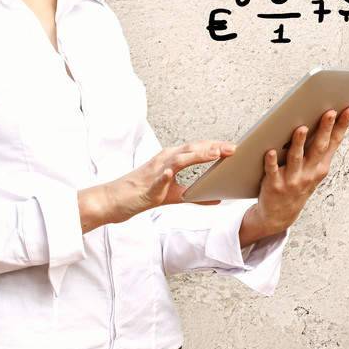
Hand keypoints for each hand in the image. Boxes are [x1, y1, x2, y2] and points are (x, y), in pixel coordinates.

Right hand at [80, 141, 233, 231]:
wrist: (115, 200)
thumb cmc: (142, 194)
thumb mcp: (173, 196)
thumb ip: (194, 196)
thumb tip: (216, 199)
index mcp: (170, 159)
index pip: (196, 150)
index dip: (215, 147)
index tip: (234, 148)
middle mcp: (163, 159)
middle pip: (191, 149)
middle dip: (213, 147)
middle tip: (233, 148)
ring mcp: (154, 170)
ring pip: (177, 158)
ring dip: (196, 155)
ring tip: (214, 154)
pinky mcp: (146, 184)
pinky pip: (157, 178)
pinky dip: (165, 175)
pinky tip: (171, 174)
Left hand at [241, 107, 348, 243]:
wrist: (280, 214)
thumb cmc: (298, 184)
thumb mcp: (314, 169)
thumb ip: (319, 148)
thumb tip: (327, 119)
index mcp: (321, 166)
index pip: (334, 142)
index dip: (343, 126)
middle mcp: (309, 173)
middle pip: (318, 148)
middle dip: (325, 129)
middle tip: (329, 112)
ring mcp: (293, 179)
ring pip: (296, 158)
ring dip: (299, 143)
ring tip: (301, 128)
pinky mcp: (274, 185)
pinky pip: (273, 171)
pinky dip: (272, 161)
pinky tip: (270, 151)